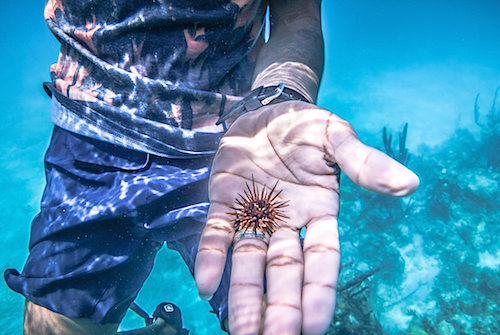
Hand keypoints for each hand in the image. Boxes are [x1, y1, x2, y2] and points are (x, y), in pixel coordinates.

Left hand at [194, 101, 418, 334]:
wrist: (269, 108)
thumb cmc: (306, 125)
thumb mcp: (337, 137)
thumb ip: (365, 163)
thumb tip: (409, 184)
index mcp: (318, 211)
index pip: (321, 261)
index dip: (318, 293)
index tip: (313, 328)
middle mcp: (286, 221)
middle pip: (284, 271)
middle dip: (281, 306)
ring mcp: (254, 213)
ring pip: (249, 262)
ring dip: (245, 296)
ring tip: (241, 333)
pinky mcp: (224, 201)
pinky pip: (216, 233)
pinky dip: (211, 257)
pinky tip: (204, 283)